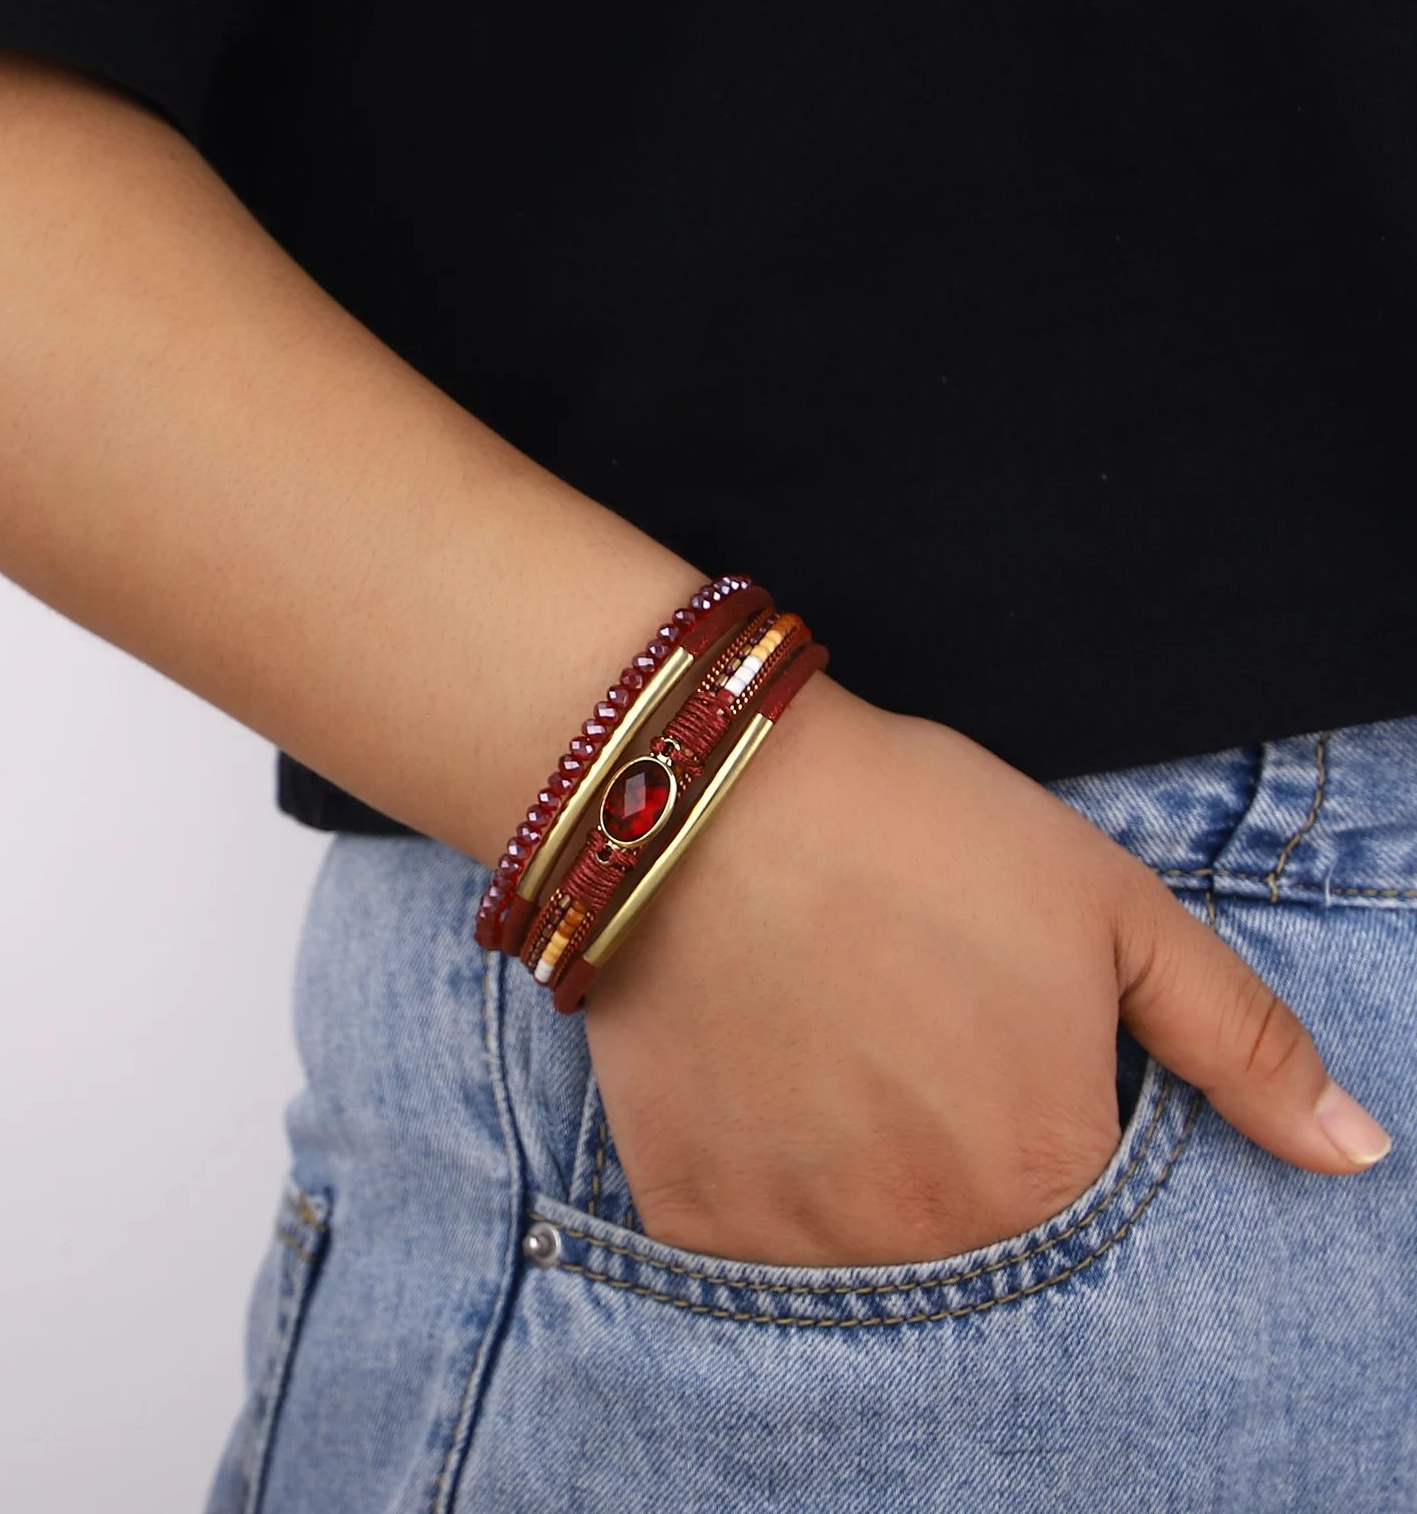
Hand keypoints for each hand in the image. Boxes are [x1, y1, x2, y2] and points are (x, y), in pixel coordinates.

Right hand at [584, 675, 1390, 1266]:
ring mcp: (803, 1244)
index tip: (974, 1035)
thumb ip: (1242, 1042)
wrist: (709, 797)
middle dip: (946, 1146)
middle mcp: (932, 1239)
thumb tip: (1354, 1152)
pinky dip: (763, 1184)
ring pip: (861, 1249)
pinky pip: (752, 1251)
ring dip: (855, 1171)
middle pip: (968, 1236)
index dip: (1028, 1105)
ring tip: (826, 1046)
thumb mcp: (1113, 909)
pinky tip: (758, 1082)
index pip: (1081, 1203)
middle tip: (893, 1033)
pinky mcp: (696, 1221)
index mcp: (1048, 1172)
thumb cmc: (919, 834)